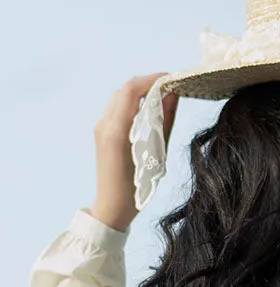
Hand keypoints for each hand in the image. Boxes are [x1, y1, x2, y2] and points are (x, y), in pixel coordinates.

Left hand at [89, 73, 178, 232]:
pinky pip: (118, 109)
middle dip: (147, 84)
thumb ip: (164, 123)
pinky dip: (133, 104)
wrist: (112, 206)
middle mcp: (105, 124)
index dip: (152, 80)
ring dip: (140, 93)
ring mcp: (101, 127)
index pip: (132, 90)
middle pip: (125, 89)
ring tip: (161, 99)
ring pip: (120, 97)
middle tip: (170, 88)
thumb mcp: (157, 156)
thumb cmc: (137, 188)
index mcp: (117, 130)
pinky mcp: (102, 132)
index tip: (171, 80)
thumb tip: (172, 96)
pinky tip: (148, 112)